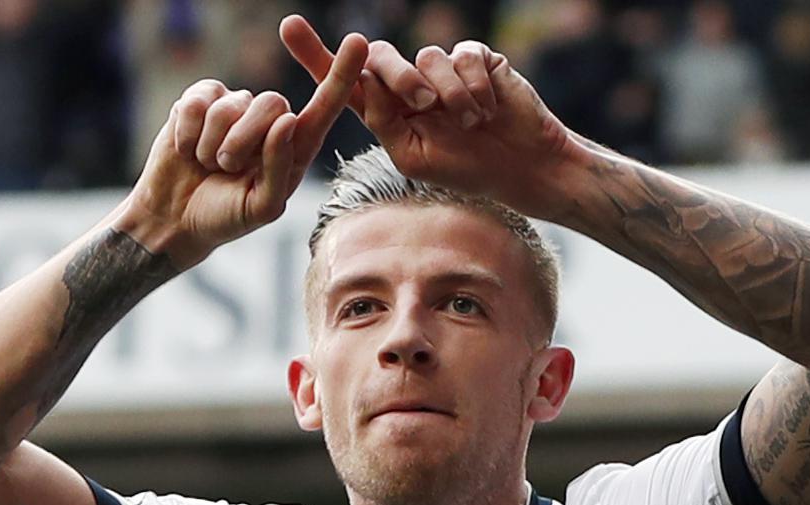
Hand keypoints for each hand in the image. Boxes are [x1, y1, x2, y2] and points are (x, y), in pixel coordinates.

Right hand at [119, 33, 368, 268]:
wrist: (174, 218)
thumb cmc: (226, 216)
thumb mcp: (262, 207)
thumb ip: (281, 168)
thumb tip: (288, 120)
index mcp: (295, 147)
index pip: (324, 107)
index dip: (341, 75)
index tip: (359, 42)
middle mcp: (269, 121)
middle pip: (273, 103)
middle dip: (245, 141)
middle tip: (226, 169)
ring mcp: (234, 107)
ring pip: (232, 106)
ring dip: (213, 146)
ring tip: (207, 164)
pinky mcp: (200, 101)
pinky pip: (198, 103)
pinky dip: (188, 135)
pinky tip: (186, 150)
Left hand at [280, 15, 581, 220]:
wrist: (521, 168)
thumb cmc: (466, 170)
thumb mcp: (411, 156)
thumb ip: (382, 120)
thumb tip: (364, 80)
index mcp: (388, 111)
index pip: (347, 80)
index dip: (316, 53)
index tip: (288, 28)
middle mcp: (411, 84)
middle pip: (380, 56)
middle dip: (396, 76)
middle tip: (422, 105)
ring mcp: (443, 69)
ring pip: (426, 57)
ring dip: (447, 94)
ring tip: (471, 122)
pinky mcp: (476, 59)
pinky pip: (463, 55)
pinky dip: (474, 86)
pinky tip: (489, 108)